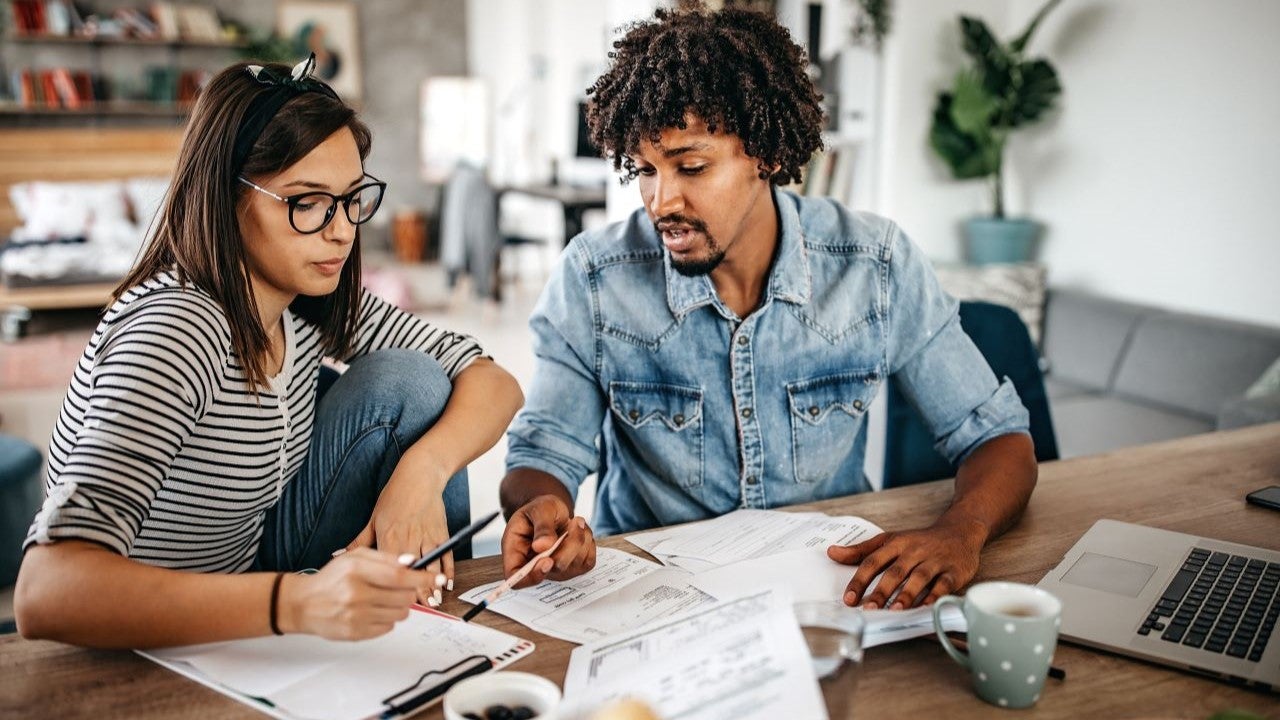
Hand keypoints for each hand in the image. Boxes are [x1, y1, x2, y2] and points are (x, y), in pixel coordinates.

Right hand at [282, 548, 420, 639]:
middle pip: (404, 597)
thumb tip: (412, 562)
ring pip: (400, 614)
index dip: (422, 577)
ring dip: (398, 606)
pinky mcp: (356, 633)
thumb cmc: (332, 578)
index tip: (436, 578)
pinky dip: (386, 619)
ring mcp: (356, 616)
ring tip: (381, 600)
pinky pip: (388, 628)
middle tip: (398, 588)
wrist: (304, 604)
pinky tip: (371, 611)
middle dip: (408, 592)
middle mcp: (356, 594)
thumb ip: (384, 558)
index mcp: (356, 571)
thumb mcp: (355, 557)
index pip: (399, 576)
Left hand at [346, 463, 451, 605]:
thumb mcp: (373, 518)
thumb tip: (337, 555)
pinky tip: (446, 583)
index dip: (394, 588)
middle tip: (419, 609)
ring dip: (433, 586)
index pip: (391, 569)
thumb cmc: (395, 496)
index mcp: (390, 537)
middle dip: (416, 592)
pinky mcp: (441, 532)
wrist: (420, 476)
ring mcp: (428, 536)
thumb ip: (358, 542)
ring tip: (433, 602)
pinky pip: (447, 556)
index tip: (394, 602)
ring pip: (432, 566)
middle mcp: (410, 539)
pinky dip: (447, 571)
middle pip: (413, 572)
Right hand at [501, 495, 595, 587]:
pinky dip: (588, 543)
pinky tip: (580, 531)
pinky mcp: (574, 568)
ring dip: (580, 539)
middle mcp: (535, 567)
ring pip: (574, 566)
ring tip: (575, 521)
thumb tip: (542, 546)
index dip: (533, 576)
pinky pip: (587, 562)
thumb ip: (541, 527)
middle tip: (574, 521)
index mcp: (516, 554)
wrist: (553, 510)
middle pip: (553, 571)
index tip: (548, 560)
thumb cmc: (540, 510)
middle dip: (568, 546)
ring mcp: (556, 570)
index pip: (518, 580)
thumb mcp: (538, 510)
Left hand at [827, 519, 985, 609]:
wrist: (959, 531)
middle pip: (895, 572)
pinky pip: (944, 584)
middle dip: (881, 591)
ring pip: (919, 578)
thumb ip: (861, 550)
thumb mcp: (889, 540)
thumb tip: (832, 553)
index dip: (860, 580)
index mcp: (896, 544)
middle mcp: (914, 551)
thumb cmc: (919, 540)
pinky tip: (926, 607)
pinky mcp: (954, 571)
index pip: (873, 562)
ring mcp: (935, 561)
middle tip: (869, 609)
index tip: (849, 599)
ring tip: (896, 610)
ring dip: (907, 594)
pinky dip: (935, 596)